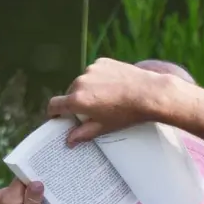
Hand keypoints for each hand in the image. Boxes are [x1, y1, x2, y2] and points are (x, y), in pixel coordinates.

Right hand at [48, 58, 177, 142]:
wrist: (149, 93)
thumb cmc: (126, 113)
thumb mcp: (103, 127)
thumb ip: (82, 133)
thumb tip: (69, 140)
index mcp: (77, 100)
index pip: (54, 105)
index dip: (53, 112)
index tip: (56, 116)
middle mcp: (80, 82)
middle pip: (69, 93)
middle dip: (76, 102)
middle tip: (90, 111)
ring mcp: (91, 70)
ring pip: (82, 82)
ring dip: (88, 89)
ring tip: (106, 98)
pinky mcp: (102, 62)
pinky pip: (94, 72)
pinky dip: (99, 79)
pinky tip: (112, 86)